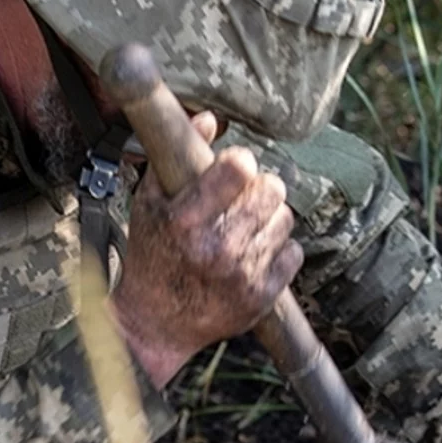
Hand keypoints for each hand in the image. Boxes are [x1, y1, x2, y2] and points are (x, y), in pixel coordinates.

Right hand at [111, 112, 302, 385]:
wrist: (156, 324)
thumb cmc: (151, 257)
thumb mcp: (148, 203)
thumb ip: (172, 158)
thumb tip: (210, 118)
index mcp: (184, 221)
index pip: (239, 169)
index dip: (240, 163)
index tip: (234, 168)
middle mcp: (216, 249)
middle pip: (272, 190)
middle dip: (260, 188)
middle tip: (244, 198)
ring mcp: (241, 275)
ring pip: (284, 219)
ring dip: (269, 218)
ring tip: (246, 227)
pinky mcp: (261, 297)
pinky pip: (293, 253)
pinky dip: (278, 250)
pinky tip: (254, 253)